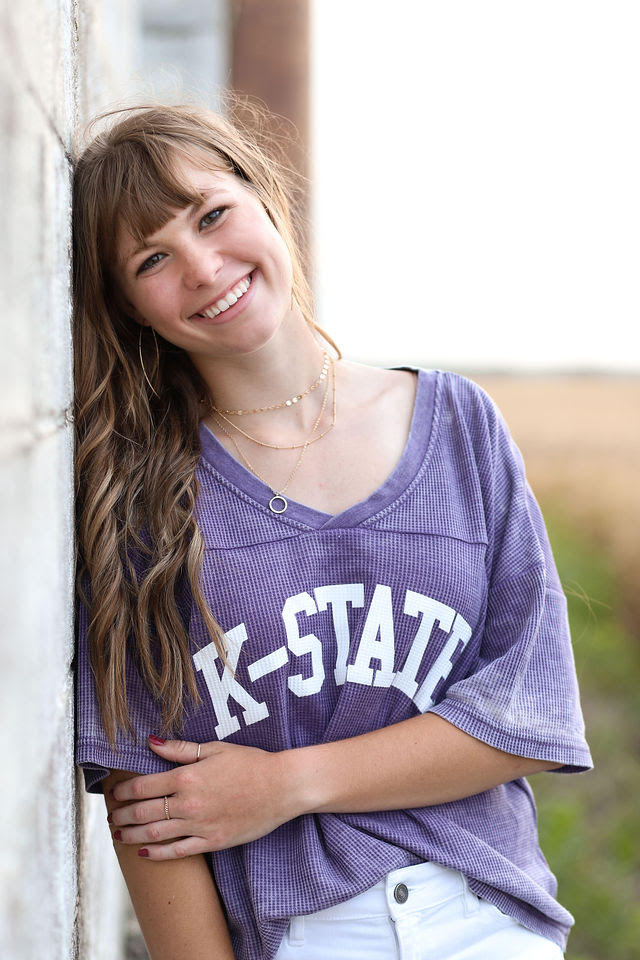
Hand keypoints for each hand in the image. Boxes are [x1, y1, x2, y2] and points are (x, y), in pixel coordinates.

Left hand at [108, 736, 299, 859]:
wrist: (281, 786)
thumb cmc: (250, 763)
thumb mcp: (214, 749)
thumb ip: (180, 748)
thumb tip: (151, 741)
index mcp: (187, 776)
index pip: (143, 786)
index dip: (122, 791)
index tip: (113, 793)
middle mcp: (189, 802)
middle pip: (143, 812)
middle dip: (122, 815)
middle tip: (111, 817)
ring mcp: (200, 825)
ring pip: (155, 834)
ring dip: (132, 836)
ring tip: (119, 836)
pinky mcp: (212, 842)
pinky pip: (178, 852)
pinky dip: (157, 854)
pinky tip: (144, 853)